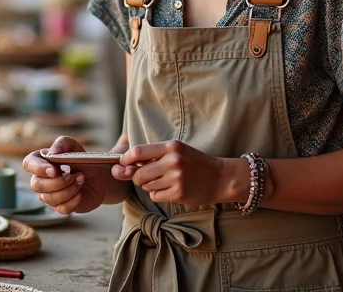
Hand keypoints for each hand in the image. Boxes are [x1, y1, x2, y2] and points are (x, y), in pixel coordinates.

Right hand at [22, 137, 107, 214]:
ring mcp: (48, 195)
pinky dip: (74, 201)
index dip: (38, 169)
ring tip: (80, 180)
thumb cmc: (82, 161)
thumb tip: (52, 152)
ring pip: (49, 198)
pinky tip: (81, 193)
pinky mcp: (59, 207)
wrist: (98, 178)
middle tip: (75, 175)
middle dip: (58, 181)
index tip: (54, 170)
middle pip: (36, 185)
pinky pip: (61, 209)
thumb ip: (63, 143)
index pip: (28, 164)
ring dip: (69, 189)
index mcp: (41, 161)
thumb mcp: (75, 147)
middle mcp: (40, 179)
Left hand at [116, 140, 243, 206]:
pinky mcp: (179, 193)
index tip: (123, 164)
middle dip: (139, 177)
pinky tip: (170, 190)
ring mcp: (176, 178)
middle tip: (149, 177)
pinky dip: (159, 194)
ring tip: (165, 181)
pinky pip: (155, 196)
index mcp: (171, 147)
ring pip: (146, 186)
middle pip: (139, 173)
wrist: (220, 178)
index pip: (137, 152)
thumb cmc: (194, 163)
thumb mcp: (177, 151)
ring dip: (150, 186)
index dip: (126, 160)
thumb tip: (124, 165)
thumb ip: (153, 155)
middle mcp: (172, 161)